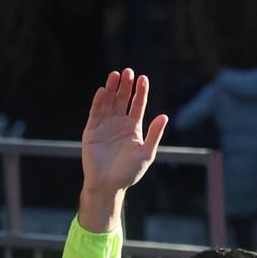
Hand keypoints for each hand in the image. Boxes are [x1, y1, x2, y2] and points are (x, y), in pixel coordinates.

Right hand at [79, 68, 167, 231]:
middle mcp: (119, 124)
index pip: (137, 105)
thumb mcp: (146, 153)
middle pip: (123, 99)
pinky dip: (99, 102)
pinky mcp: (92, 131)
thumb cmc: (129, 172)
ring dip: (112, 89)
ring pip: (109, 102)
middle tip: (128, 72)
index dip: (140, 92)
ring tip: (115, 75)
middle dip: (125, 86)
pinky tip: (103, 90)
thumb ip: (154, 134)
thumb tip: (164, 116)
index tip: (143, 78)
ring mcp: (105, 126)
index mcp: (133, 128)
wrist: (108, 185)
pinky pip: (95, 113)